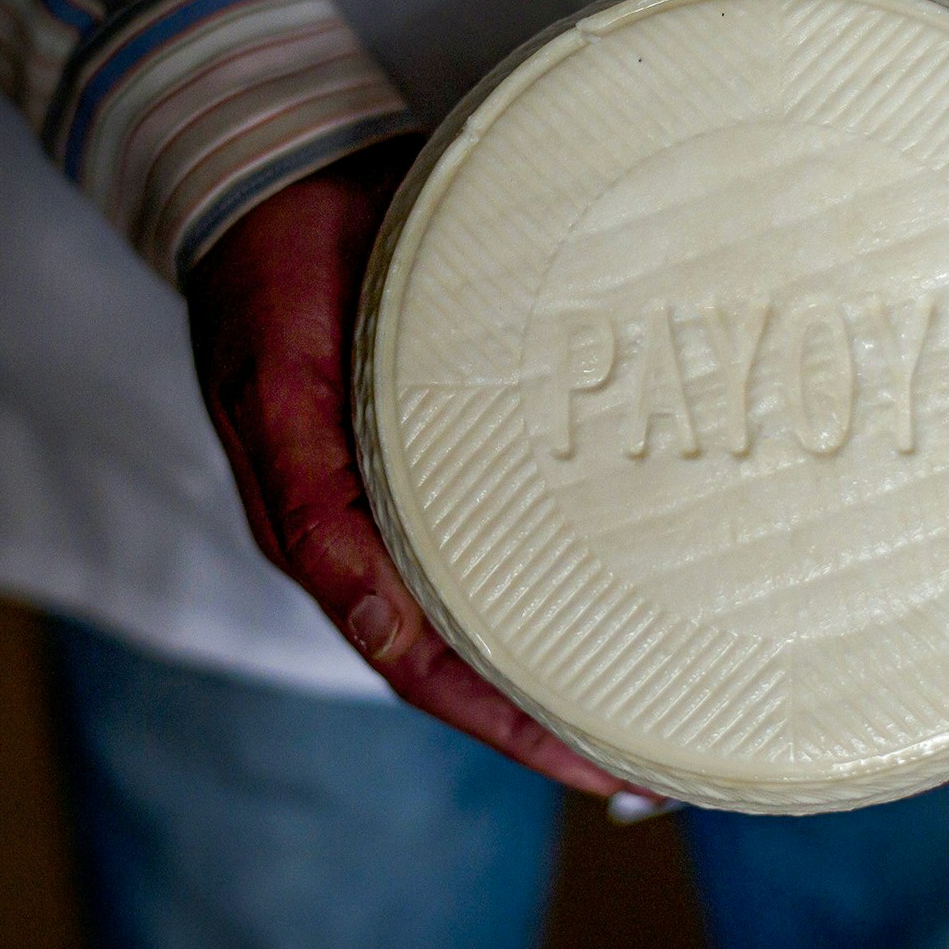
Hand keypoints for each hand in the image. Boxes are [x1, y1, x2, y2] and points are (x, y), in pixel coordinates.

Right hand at [187, 139, 632, 797]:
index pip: (434, 670)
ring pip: (524, 585)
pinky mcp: (484, 426)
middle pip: (491, 648)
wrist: (288, 179)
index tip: (609, 770)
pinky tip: (660, 556)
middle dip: (572, 705)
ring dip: (591, 636)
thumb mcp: (273, 398)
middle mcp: (398, 529)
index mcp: (342, 543)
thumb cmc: (267, 288)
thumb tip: (382, 630)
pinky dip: (596, 546)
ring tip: (681, 676)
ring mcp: (441, 483)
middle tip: (671, 743)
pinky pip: (548, 503)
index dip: (518, 730)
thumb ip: (315, 514)